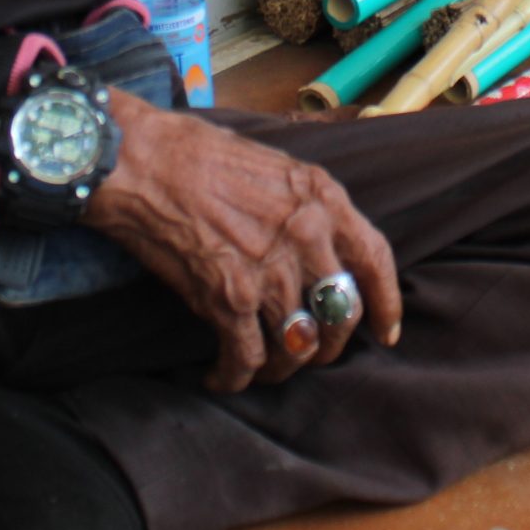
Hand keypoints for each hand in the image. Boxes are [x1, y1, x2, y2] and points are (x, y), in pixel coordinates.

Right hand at [84, 94, 402, 393]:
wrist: (142, 161)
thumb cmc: (199, 153)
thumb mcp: (275, 165)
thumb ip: (306, 206)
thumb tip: (319, 246)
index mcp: (323, 199)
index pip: (375, 261)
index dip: (386, 304)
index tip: (385, 333)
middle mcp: (307, 238)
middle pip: (341, 314)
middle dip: (328, 345)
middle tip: (309, 352)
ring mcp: (270, 273)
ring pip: (297, 345)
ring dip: (282, 366)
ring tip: (263, 369)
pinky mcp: (228, 300)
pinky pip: (246, 358)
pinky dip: (234, 377)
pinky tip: (221, 377)